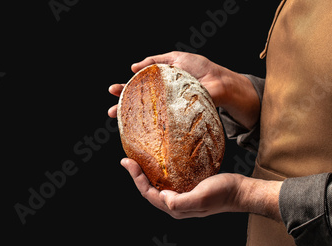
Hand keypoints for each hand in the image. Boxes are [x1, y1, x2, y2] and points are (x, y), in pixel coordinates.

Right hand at [108, 51, 259, 128]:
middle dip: (122, 106)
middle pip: (138, 102)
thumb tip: (134, 66)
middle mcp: (162, 98)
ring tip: (117, 118)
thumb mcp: (176, 58)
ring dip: (129, 117)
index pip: (138, 87)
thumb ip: (155, 60)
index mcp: (160, 84)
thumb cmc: (202, 70)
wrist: (220, 84)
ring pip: (146, 115)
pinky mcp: (177, 120)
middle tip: (110, 111)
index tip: (112, 90)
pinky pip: (161, 124)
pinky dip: (149, 127)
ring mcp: (169, 110)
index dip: (124, 89)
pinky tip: (137, 129)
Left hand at [120, 158, 282, 220]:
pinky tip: (158, 162)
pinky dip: (158, 172)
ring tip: (139, 160)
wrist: (241, 191)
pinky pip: (167, 181)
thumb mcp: (202, 197)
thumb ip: (181, 202)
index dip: (135, 179)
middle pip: (149, 190)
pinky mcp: (187, 189)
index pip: (148, 194)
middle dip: (136, 176)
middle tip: (128, 159)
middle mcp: (176, 205)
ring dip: (146, 174)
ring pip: (157, 186)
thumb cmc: (224, 193)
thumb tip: (163, 197)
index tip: (127, 162)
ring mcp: (181, 197)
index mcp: (175, 208)